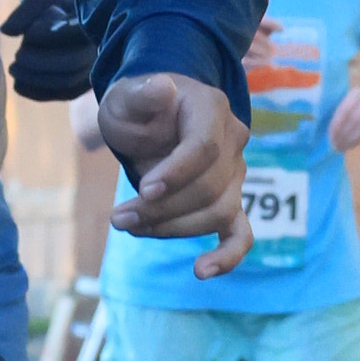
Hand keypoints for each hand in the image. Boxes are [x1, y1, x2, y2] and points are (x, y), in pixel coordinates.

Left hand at [100, 73, 252, 280]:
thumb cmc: (137, 108)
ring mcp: (235, 173)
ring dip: (172, 229)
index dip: (176, 173)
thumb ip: (141, 94)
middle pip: (208, 187)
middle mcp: (233, 141)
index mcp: (211, 109)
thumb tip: (161, 89)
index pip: (204, 148)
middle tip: (118, 217)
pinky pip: (241, 233)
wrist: (152, 119)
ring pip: (217, 212)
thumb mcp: (127, 96)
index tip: (144, 190)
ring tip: (129, 227)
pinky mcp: (230, 200)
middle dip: (161, 208)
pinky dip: (228, 255)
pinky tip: (202, 272)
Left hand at [327, 88, 359, 153]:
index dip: (337, 125)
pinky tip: (351, 145)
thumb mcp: (346, 105)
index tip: (330, 137)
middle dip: (344, 134)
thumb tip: (322, 130)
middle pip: (355, 118)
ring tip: (342, 147)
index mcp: (356, 92)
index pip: (345, 109)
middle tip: (335, 145)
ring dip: (352, 139)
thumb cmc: (354, 108)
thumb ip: (336, 115)